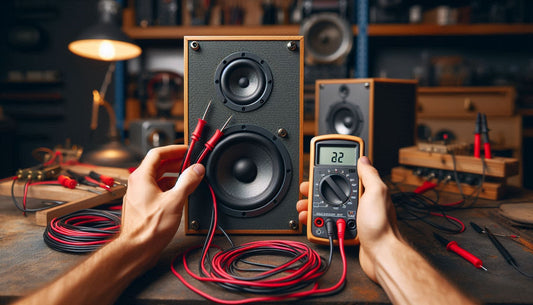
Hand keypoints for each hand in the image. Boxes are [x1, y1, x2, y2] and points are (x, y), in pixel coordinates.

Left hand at [118, 145, 204, 265]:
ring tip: (187, 177)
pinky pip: (154, 189)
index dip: (174, 149)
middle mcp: (136, 183)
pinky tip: (178, 192)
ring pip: (156, 177)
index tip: (186, 150)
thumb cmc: (149, 228)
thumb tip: (196, 169)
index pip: (157, 153)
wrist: (137, 248)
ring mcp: (137, 194)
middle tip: (190, 163)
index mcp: (141, 177)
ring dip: (172, 175)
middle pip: (156, 165)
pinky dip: (167, 186)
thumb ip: (188, 182)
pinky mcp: (140, 205)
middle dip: (175, 162)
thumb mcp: (175, 201)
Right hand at [296, 156, 400, 281]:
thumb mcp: (377, 193)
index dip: (331, 170)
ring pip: (327, 208)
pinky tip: (311, 220)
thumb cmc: (382, 226)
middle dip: (316, 190)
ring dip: (312, 206)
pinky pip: (327, 222)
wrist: (381, 254)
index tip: (319, 168)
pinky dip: (316, 221)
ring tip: (304, 207)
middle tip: (306, 190)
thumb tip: (363, 159)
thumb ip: (369, 175)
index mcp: (365, 192)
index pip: (346, 175)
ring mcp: (351, 217)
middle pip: (332, 192)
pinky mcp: (345, 230)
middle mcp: (358, 203)